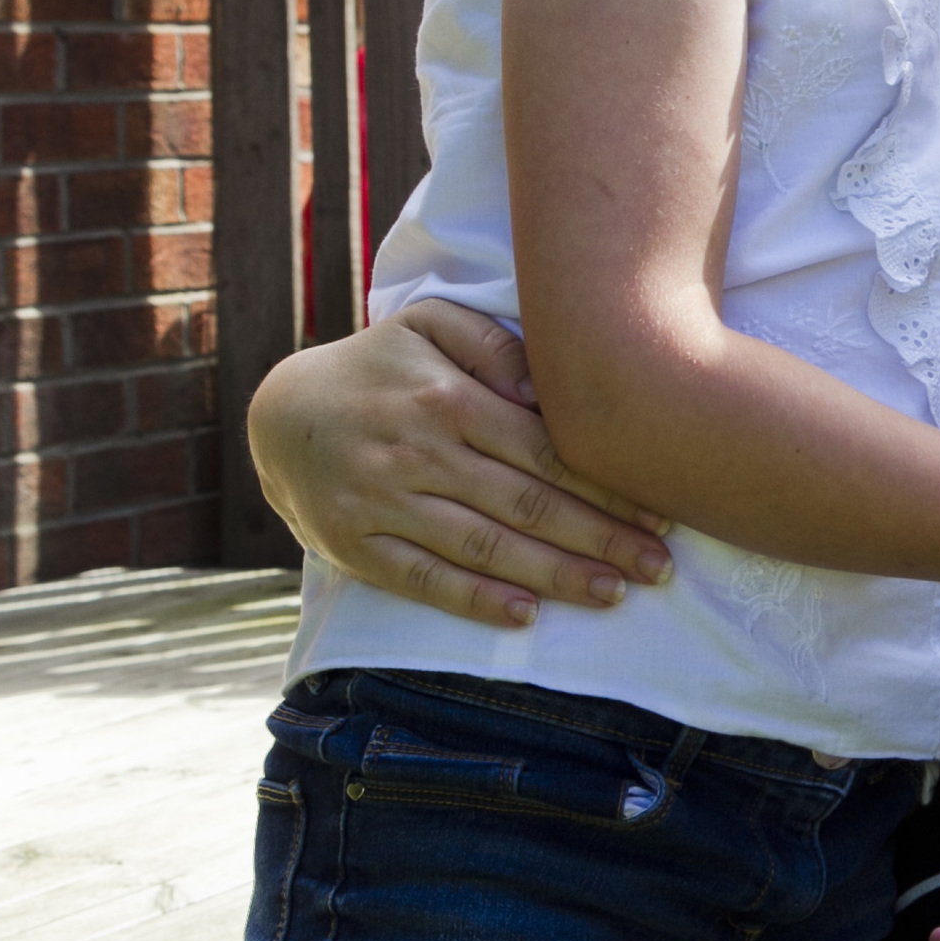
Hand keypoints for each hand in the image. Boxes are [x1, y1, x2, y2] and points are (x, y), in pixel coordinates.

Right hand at [247, 301, 674, 627]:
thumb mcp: (429, 325)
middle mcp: (419, 455)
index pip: (545, 450)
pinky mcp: (356, 546)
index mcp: (447, 400)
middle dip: (600, 539)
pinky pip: (423, 580)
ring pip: (483, 548)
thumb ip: (493, 344)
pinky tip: (526, 614)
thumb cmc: (379, 366)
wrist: (279, 413)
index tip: (660, 511)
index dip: (606, 486)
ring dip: (554, 575)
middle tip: (658, 567)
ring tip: (613, 594)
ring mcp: (385, 504)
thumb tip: (547, 386)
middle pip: (526, 504)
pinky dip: (475, 600)